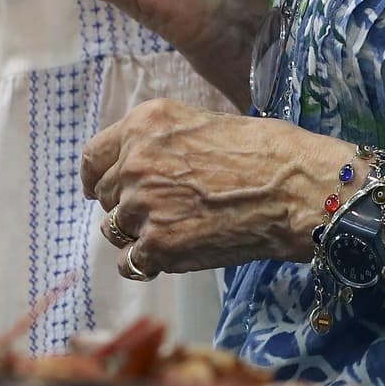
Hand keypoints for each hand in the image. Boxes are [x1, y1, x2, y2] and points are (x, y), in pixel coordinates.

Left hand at [82, 99, 331, 276]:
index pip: (93, 157)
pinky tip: (172, 254)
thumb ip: (158, 142)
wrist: (291, 189)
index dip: (96, 177)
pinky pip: (131, 263)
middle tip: (160, 210)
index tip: (99, 190)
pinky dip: (146, 262)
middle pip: (105, 195)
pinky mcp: (159, 246)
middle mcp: (134, 162)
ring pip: (115, 230)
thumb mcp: (198, 122)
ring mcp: (143, 206)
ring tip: (173, 230)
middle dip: (125, 204)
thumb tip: (135, 163)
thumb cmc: (260, 151)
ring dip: (136, 233)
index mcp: (142, 124)